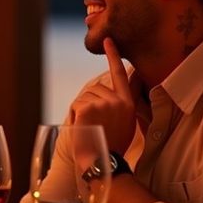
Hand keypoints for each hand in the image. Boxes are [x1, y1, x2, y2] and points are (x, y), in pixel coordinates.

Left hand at [69, 37, 135, 153]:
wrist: (102, 162)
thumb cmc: (111, 147)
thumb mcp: (124, 123)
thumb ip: (118, 105)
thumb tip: (108, 92)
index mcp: (128, 104)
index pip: (120, 74)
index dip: (113, 56)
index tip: (108, 40)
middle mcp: (118, 100)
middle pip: (95, 89)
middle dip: (89, 104)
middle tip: (95, 125)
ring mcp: (103, 103)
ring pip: (84, 97)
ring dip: (82, 111)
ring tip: (91, 129)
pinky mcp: (88, 107)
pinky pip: (76, 105)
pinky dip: (75, 117)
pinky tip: (83, 129)